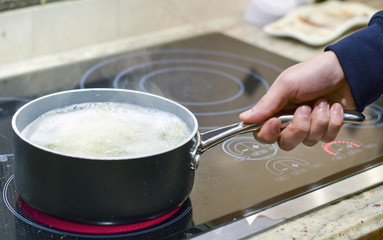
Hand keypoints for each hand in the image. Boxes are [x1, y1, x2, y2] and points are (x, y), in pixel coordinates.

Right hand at [239, 51, 355, 150]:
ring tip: (322, 102)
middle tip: (306, 108)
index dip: (268, 132)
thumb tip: (243, 119)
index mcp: (276, 110)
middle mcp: (290, 122)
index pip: (262, 134)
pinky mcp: (327, 129)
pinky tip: (334, 106)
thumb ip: (266, 104)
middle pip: (286, 143)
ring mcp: (309, 127)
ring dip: (319, 120)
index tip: (275, 120)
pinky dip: (333, 121)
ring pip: (308, 141)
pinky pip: (327, 138)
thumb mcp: (286, 84)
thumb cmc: (314, 73)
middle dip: (298, 128)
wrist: (347, 70)